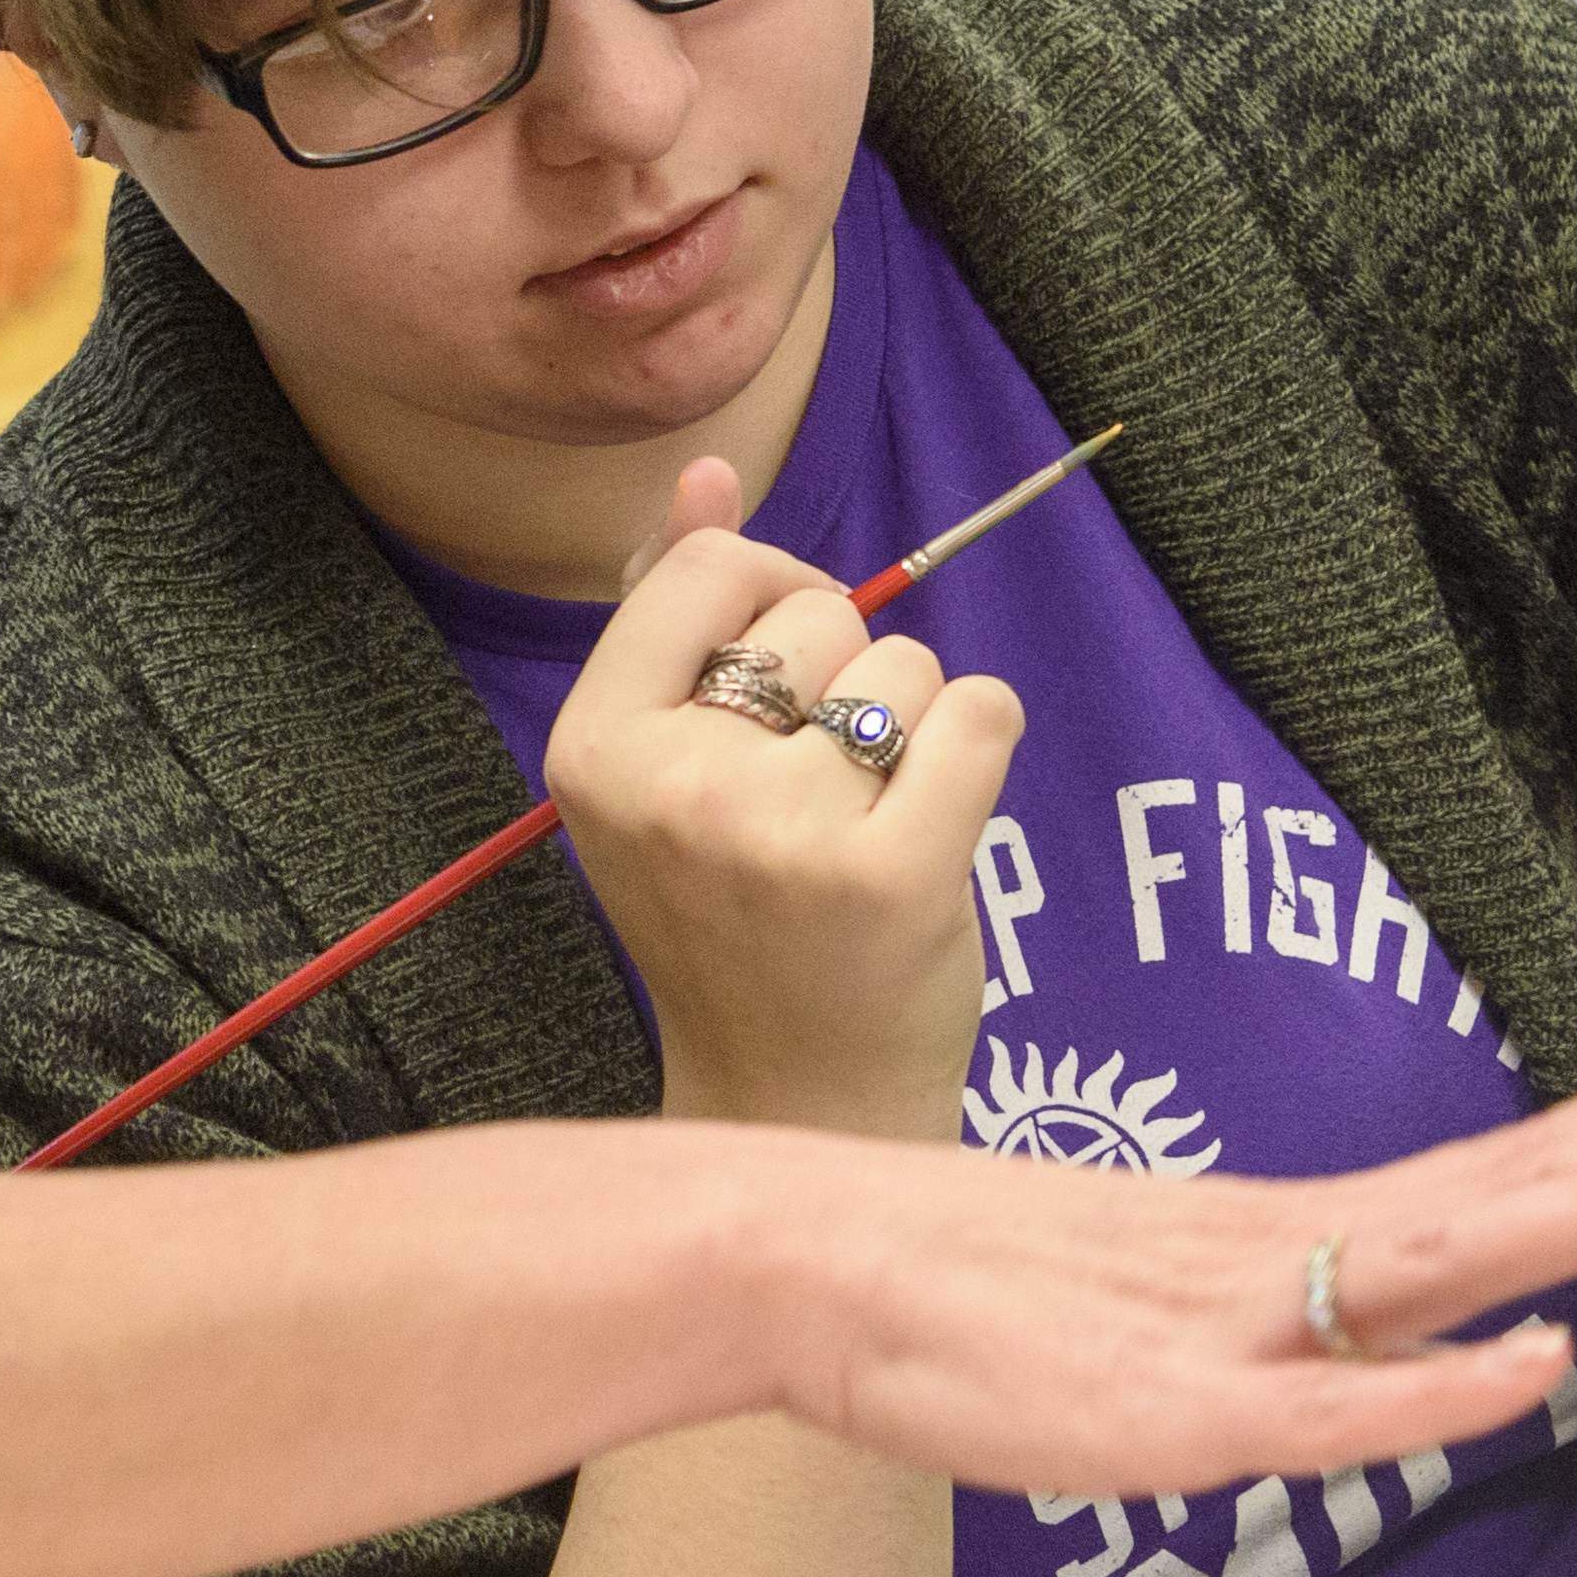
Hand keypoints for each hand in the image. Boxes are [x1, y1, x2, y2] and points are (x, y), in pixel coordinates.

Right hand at [539, 457, 1022, 1144]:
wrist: (793, 1102)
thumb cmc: (730, 922)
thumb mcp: (656, 773)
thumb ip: (669, 616)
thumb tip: (706, 475)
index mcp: (594, 751)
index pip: (705, 570)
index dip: (772, 587)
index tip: (786, 659)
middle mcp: (676, 788)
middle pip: (818, 618)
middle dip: (844, 681)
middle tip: (815, 796)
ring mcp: (784, 834)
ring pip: (907, 668)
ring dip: (914, 726)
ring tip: (868, 823)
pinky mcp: (897, 874)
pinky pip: (982, 714)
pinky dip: (982, 749)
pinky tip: (942, 820)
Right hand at [764, 1005, 1576, 1484]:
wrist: (813, 1267)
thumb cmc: (976, 1292)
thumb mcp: (1166, 1299)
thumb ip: (1298, 1315)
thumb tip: (1421, 1331)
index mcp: (1298, 1230)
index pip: (1511, 1165)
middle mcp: (1292, 1254)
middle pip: (1517, 1184)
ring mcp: (1239, 1325)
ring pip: (1449, 1259)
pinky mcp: (1177, 1412)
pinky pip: (1327, 1406)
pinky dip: (1435, 1383)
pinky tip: (1531, 1363)